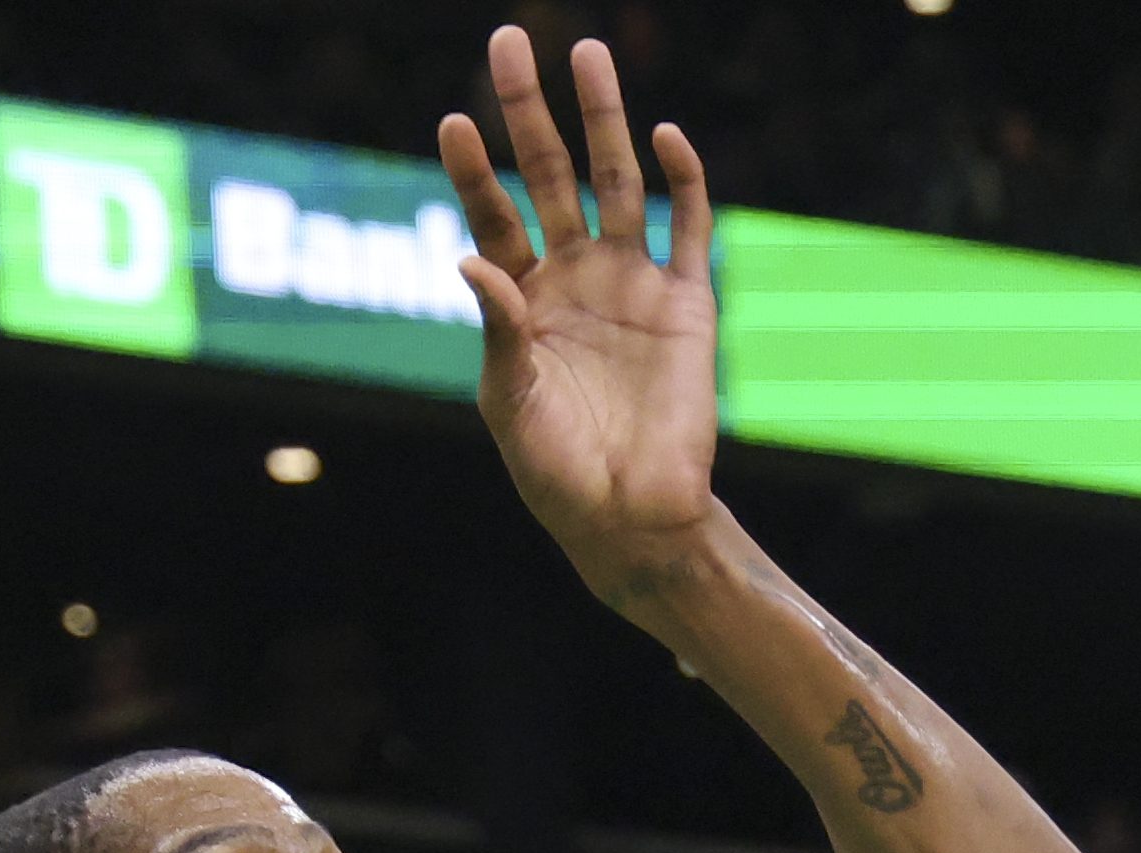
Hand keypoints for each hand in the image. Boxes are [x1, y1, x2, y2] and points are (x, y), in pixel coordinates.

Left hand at [439, 30, 717, 573]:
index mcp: (522, 301)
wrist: (631, 518)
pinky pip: (686, 229)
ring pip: (616, 183)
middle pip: (548, 175)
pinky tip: (665, 137)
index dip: (473, 168)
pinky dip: (681, 181)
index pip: (492, 214)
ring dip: (604, 120)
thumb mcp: (509, 403)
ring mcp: (632, 286)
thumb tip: (469, 255)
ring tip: (587, 54)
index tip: (454, 119)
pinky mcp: (686, 305)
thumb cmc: (556, 472)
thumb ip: (496, 330)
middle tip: (511, 41)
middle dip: (530, 111)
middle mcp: (575, 279)